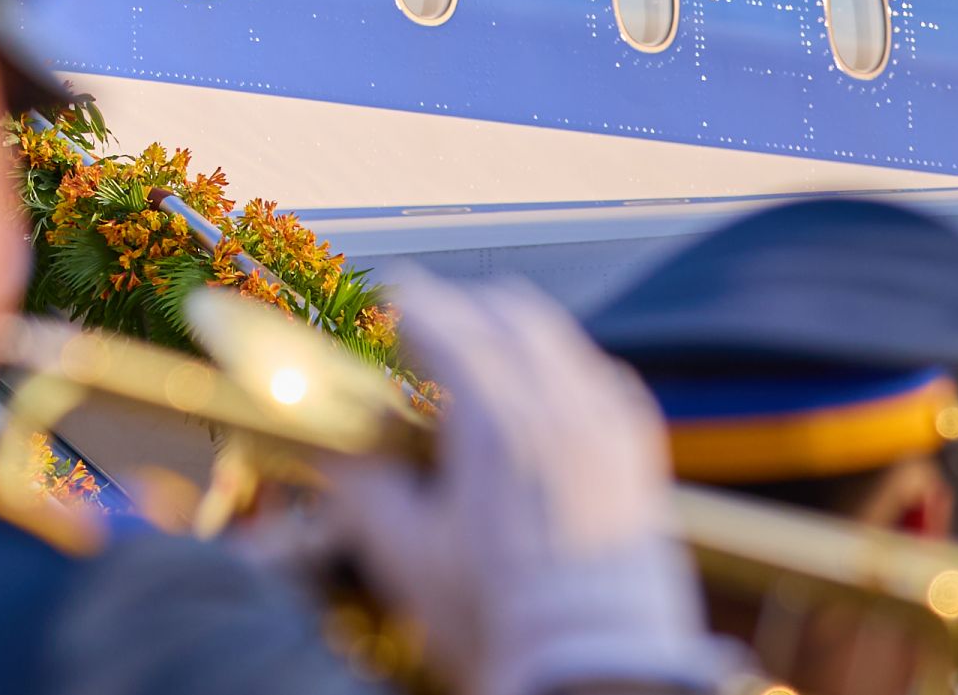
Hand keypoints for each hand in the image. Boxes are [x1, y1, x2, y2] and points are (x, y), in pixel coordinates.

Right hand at [320, 274, 719, 694]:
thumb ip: (355, 481)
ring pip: (559, 337)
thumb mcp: (402, 553)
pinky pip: (605, 379)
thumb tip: (318, 437)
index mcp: (494, 419)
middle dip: (459, 305)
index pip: (443, 318)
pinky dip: (565, 368)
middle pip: (506, 309)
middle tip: (422, 325)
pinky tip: (543, 396)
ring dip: (510, 329)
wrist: (594, 670)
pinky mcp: (638, 458)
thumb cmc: (497, 618)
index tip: (380, 301)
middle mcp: (559, 407)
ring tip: (477, 356)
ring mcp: (607, 429)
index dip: (403, 301)